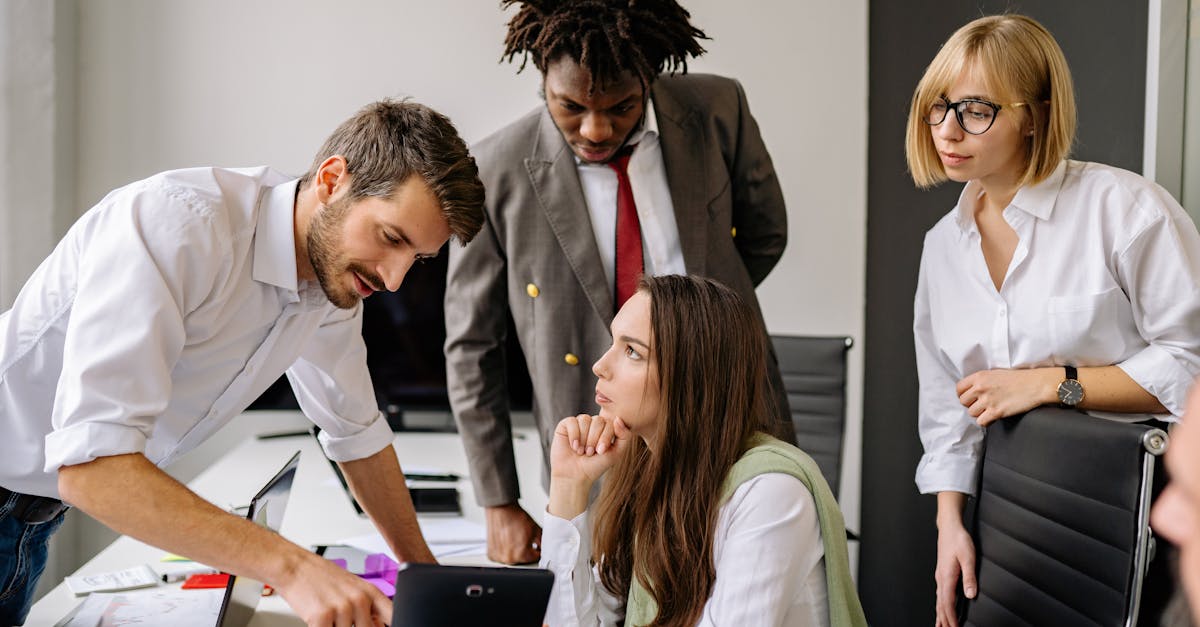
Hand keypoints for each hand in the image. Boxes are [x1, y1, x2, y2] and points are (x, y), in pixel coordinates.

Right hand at [274, 551, 390, 626]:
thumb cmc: (322, 577)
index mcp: (370, 592)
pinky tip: (317, 619)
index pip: (393, 616)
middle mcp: (359, 600)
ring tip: (328, 614)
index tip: (380, 625)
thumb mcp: (353, 587)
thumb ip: (368, 607)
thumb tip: (379, 625)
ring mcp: (342, 608)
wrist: (295, 566)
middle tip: (340, 617)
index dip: (392, 624)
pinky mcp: (322, 616)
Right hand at [484, 504, 541, 564]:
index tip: (535, 545)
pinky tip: (506, 541)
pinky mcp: (491, 554)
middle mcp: (508, 559)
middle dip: (526, 551)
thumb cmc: (516, 517)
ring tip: (514, 539)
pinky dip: (504, 551)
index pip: (535, 558)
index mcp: (521, 555)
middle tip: (523, 539)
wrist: (501, 509)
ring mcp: (498, 557)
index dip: (537, 550)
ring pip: (512, 559)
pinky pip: (501, 557)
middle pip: (523, 560)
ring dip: (514, 552)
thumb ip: (543, 543)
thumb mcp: (536, 530)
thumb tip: (547, 549)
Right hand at [550, 413, 631, 484]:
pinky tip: (573, 446)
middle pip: (598, 420)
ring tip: (581, 451)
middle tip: (589, 453)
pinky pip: (571, 421)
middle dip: (594, 439)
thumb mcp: (616, 453)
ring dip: (584, 439)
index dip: (605, 437)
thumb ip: (624, 436)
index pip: (610, 423)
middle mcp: (593, 423)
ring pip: (585, 419)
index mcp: (606, 428)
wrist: (575, 476)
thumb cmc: (596, 466)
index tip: (600, 452)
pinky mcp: (565, 425)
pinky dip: (574, 435)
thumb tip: (618, 418)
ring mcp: (579, 423)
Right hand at [934, 522, 976, 626]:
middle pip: (941, 605)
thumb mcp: (968, 557)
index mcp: (946, 576)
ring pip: (939, 601)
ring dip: (941, 615)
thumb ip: (969, 576)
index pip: (948, 603)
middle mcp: (941, 578)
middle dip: (945, 620)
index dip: (952, 618)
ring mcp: (940, 576)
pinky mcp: (942, 573)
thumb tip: (970, 594)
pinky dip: (940, 605)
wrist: (949, 527)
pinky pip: (940, 594)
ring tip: (941, 626)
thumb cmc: (958, 539)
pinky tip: (941, 608)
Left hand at [956, 368, 1056, 425]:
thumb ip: (981, 381)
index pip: (959, 388)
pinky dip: (986, 421)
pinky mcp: (996, 412)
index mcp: (980, 376)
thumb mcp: (995, 374)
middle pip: (963, 402)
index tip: (969, 398)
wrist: (1036, 384)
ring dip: (979, 414)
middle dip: (971, 405)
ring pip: (972, 413)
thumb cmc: (1019, 378)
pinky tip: (993, 417)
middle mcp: (981, 388)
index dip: (963, 395)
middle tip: (981, 405)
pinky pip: (981, 422)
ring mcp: (988, 400)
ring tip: (989, 410)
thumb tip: (971, 390)